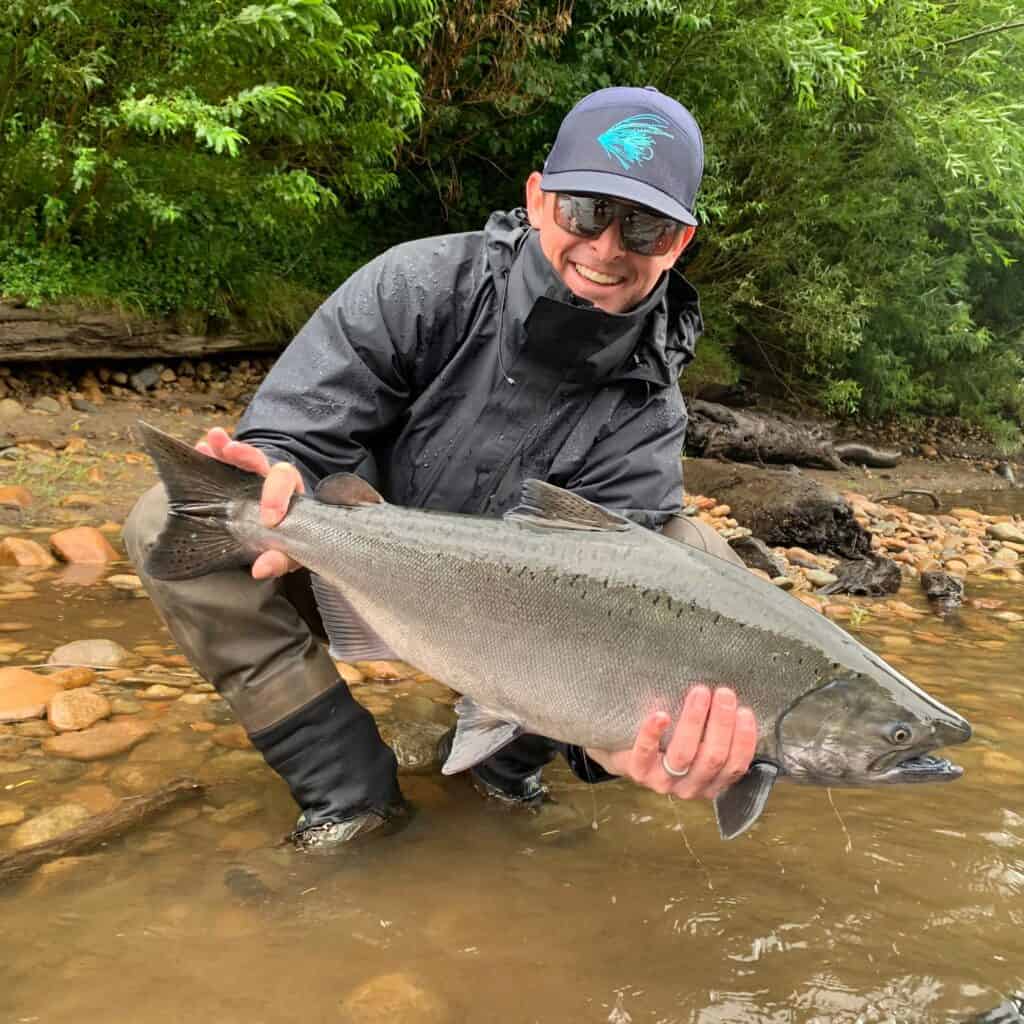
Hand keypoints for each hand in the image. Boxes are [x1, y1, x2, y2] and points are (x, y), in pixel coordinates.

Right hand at [195, 427, 303, 579]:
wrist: (281, 540)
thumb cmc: (289, 544)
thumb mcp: (291, 554)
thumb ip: (280, 560)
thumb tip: (259, 568)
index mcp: (291, 496)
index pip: (287, 483)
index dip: (277, 497)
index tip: (268, 519)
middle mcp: (274, 483)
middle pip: (263, 462)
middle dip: (248, 456)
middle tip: (232, 451)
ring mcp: (253, 479)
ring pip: (243, 458)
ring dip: (226, 447)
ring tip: (212, 440)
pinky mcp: (234, 481)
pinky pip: (224, 465)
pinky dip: (213, 456)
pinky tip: (201, 448)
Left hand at [585, 686, 757, 798]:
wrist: (627, 754)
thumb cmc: (670, 743)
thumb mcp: (699, 744)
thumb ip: (716, 734)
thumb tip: (737, 704)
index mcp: (711, 782)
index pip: (735, 766)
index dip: (743, 740)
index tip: (745, 711)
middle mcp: (690, 787)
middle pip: (712, 758)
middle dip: (721, 723)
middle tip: (724, 692)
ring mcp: (663, 782)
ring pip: (683, 754)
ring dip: (694, 721)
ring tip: (700, 692)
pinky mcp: (638, 771)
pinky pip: (645, 752)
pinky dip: (653, 732)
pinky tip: (661, 714)